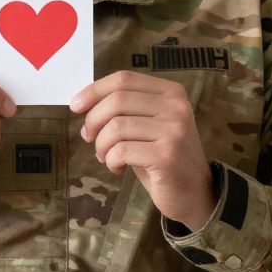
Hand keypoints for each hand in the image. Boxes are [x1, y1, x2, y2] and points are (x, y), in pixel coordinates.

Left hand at [71, 70, 215, 230]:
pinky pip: (121, 151)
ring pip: (116, 127)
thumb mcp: (148, 125)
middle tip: (89, 138)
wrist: (195, 192)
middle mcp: (176, 106)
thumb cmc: (163, 157)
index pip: (124, 79)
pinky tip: (118, 167)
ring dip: (101, 145)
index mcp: (171, 92)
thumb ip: (124, 109)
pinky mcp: (167, 155)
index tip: (76, 106)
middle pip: (116, 100)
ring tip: (106, 157)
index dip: (94, 90)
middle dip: (93, 121)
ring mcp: (174, 130)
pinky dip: (111, 160)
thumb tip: (82, 103)